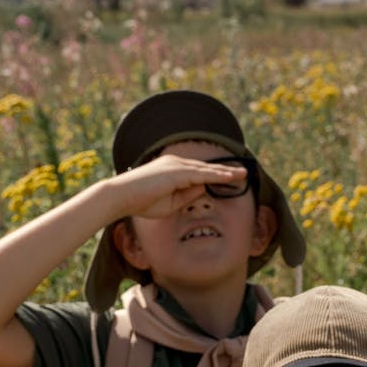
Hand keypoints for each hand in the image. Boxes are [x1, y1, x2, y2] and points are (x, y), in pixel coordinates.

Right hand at [106, 154, 250, 220]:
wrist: (122, 197)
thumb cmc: (142, 202)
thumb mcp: (171, 202)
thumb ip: (188, 194)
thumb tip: (204, 188)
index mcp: (173, 169)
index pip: (200, 172)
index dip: (216, 174)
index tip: (231, 177)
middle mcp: (176, 163)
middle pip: (207, 168)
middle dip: (226, 170)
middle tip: (244, 172)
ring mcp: (176, 166)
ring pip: (207, 169)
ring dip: (226, 172)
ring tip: (243, 174)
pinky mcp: (176, 172)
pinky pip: (202, 174)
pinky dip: (217, 175)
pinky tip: (230, 177)